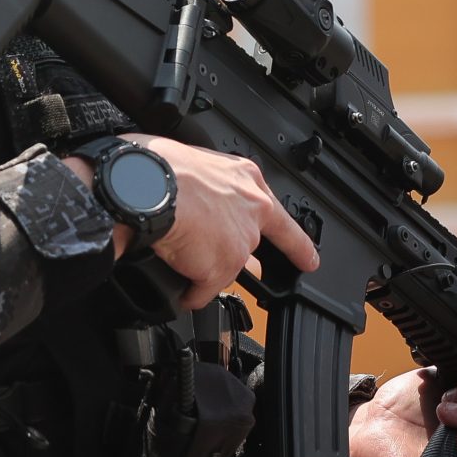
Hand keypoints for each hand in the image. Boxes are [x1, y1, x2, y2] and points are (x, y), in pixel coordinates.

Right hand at [123, 133, 318, 308]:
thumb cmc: (157, 166)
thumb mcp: (191, 163)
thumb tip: (190, 198)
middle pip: (250, 245)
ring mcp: (240, 241)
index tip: (310, 259)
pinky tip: (180, 288)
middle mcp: (251, 209)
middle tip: (208, 251)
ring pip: (227, 268)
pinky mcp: (222, 268)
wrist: (146, 186)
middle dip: (232, 253)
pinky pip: (205, 292)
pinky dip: (192, 294)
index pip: (279, 215)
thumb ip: (205, 184)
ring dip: (206, 270)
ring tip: (179, 260)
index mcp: (244, 179)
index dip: (297, 243)